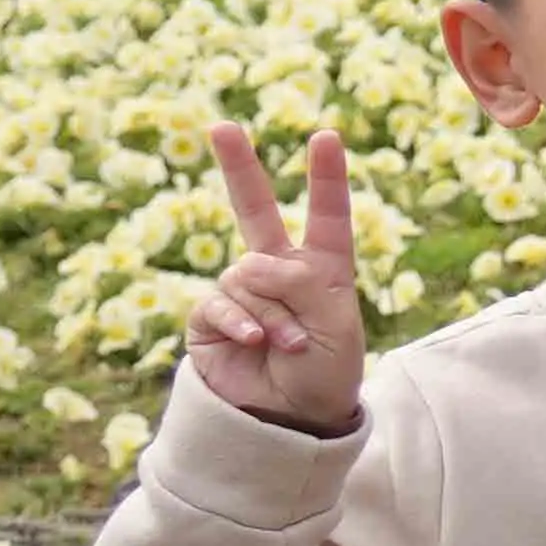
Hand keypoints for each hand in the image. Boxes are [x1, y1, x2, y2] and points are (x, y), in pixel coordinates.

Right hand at [187, 124, 370, 435]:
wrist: (290, 419)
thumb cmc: (325, 373)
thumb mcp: (336, 325)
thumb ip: (303, 283)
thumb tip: (255, 266)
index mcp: (322, 268)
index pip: (325, 216)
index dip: (325, 178)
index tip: (326, 136)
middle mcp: (277, 272)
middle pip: (253, 210)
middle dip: (237, 167)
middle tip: (221, 126)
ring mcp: (241, 292)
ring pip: (249, 276)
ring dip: (274, 314)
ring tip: (288, 346)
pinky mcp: (209, 318)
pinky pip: (222, 303)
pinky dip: (243, 323)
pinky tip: (258, 343)